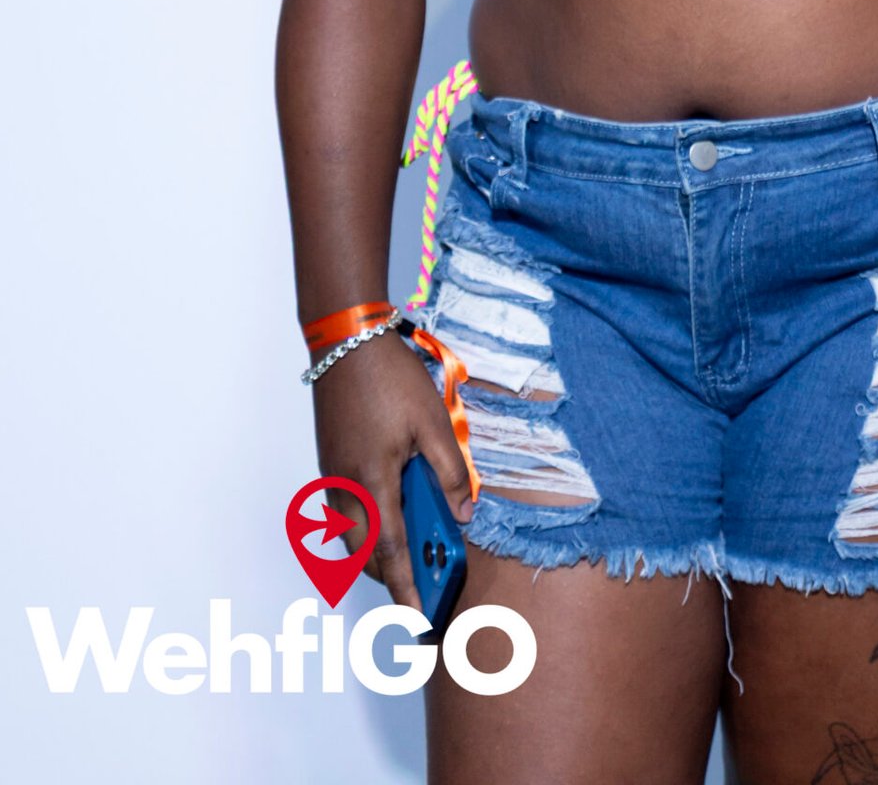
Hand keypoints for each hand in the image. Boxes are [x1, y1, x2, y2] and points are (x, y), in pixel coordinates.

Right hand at [313, 332, 476, 609]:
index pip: (390, 553)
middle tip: (420, 588)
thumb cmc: (390, 378)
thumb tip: (463, 514)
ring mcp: (333, 476)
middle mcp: (346, 489)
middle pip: (365, 554)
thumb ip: (450, 472)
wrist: (345, 341)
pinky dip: (367, 524)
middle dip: (390, 576)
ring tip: (412, 549)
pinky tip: (393, 508)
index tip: (416, 620)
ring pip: (352, 535)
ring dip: (378, 550)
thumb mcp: (433, 422)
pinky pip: (347, 510)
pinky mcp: (330, 462)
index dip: (406, 590)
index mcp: (373, 483)